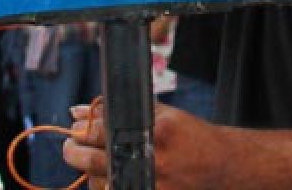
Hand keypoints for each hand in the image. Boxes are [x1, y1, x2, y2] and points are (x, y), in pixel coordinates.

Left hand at [64, 101, 228, 189]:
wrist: (219, 166)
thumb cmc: (190, 137)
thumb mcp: (163, 115)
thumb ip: (124, 110)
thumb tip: (82, 109)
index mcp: (154, 132)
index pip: (102, 129)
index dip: (82, 126)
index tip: (75, 123)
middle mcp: (152, 161)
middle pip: (93, 159)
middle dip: (74, 151)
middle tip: (71, 145)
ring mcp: (152, 185)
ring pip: (100, 182)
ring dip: (89, 170)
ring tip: (92, 160)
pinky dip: (106, 185)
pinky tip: (109, 176)